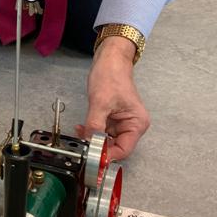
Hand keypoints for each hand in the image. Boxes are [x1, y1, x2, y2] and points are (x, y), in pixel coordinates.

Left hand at [76, 37, 149, 160]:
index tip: (91, 157)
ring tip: (80, 132)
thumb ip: (95, 125)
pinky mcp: (113, 118)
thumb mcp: (100, 102)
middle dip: (98, 147)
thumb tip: (89, 144)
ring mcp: (122, 123)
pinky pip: (102, 131)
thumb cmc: (111, 76)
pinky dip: (92, 131)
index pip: (123, 150)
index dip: (107, 155)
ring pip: (107, 140)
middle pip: (115, 147)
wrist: (110, 60)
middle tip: (81, 145)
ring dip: (93, 139)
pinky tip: (82, 127)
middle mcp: (132, 126)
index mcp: (137, 124)